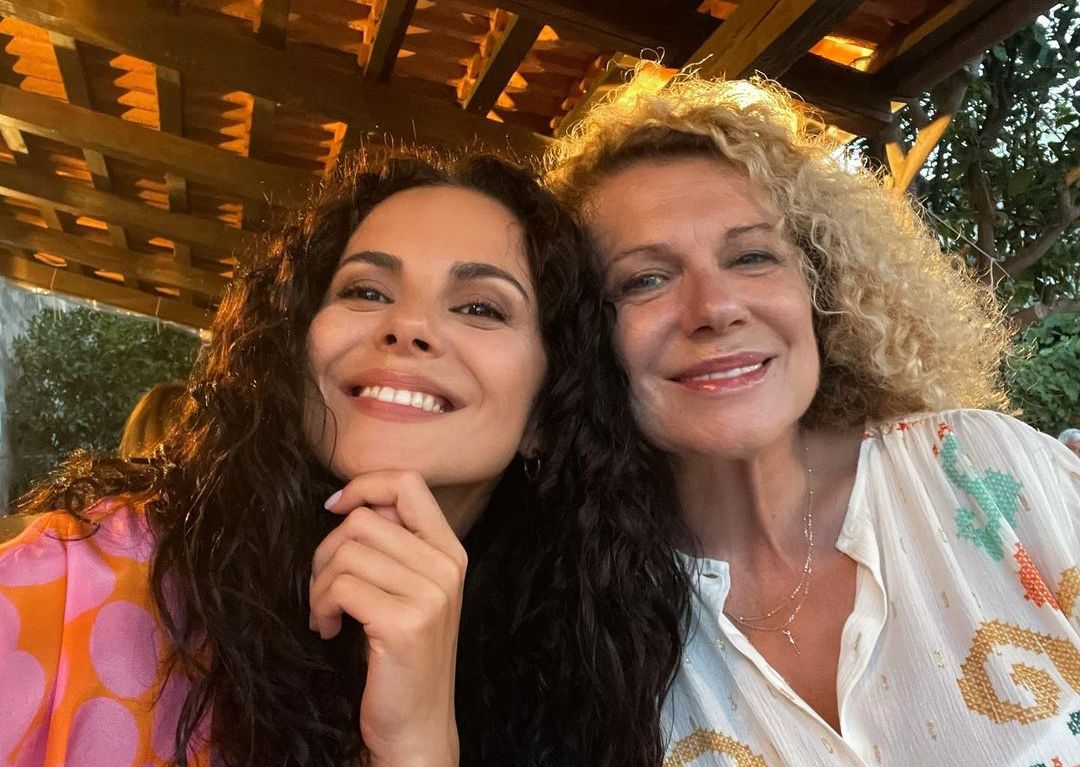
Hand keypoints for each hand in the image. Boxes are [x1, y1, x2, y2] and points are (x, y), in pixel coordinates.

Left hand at [311, 470, 465, 766]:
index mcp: (450, 552)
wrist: (416, 727)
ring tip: (325, 614)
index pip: (408, 484)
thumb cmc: (401, 659)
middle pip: (363, 520)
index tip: (335, 509)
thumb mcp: (410, 592)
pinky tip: (328, 631)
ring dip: (319, 585)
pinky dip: (320, 607)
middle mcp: (447, 567)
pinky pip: (340, 587)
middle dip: (326, 552)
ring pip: (346, 552)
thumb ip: (394, 546)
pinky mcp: (404, 623)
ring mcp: (430, 594)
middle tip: (325, 590)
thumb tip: (350, 504)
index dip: (363, 485)